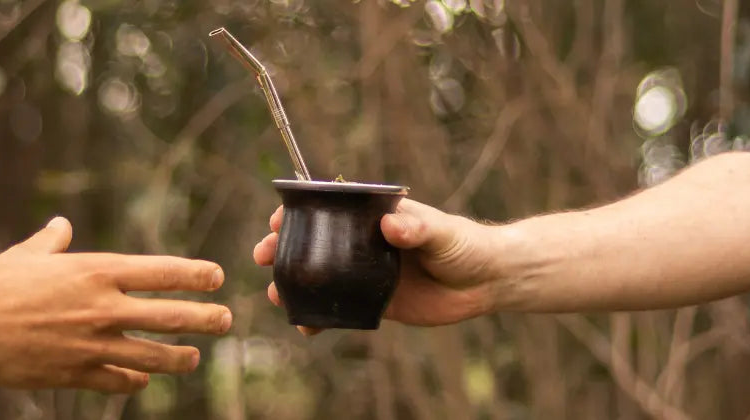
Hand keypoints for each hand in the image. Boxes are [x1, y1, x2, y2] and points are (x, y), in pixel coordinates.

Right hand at [0, 217, 231, 392]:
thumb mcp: (29, 254)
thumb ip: (52, 241)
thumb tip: (60, 226)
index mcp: (96, 271)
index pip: (162, 272)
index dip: (195, 276)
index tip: (216, 277)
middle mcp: (103, 307)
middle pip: (171, 316)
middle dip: (205, 319)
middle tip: (225, 320)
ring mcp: (93, 344)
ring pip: (153, 355)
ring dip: (179, 358)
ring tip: (193, 357)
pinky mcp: (76, 373)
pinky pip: (118, 380)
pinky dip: (134, 380)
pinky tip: (142, 379)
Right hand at [252, 199, 501, 334]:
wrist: (486, 281)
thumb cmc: (465, 244)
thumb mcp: (442, 232)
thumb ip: (417, 228)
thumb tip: (392, 226)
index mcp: (375, 217)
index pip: (330, 208)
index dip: (299, 211)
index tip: (277, 218)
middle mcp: (364, 243)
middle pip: (315, 242)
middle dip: (284, 248)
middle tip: (263, 256)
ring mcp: (366, 272)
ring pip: (321, 277)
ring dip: (295, 284)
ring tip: (277, 294)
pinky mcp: (375, 302)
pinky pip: (340, 309)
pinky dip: (321, 318)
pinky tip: (305, 327)